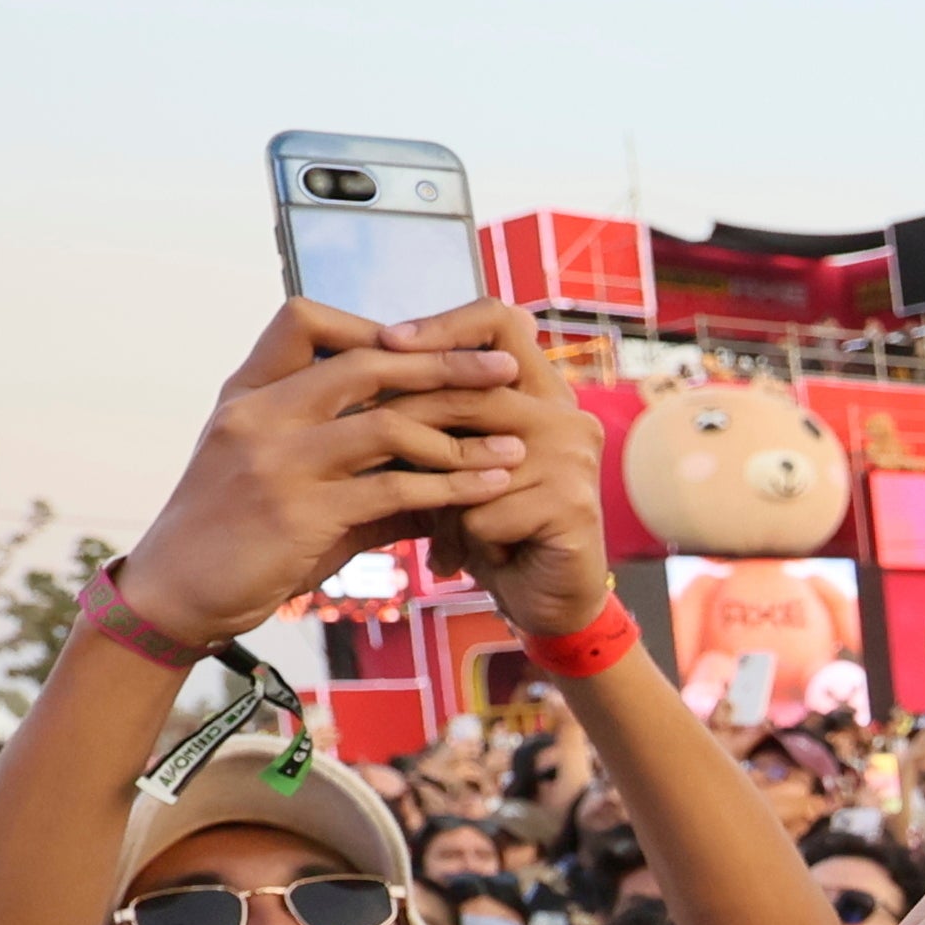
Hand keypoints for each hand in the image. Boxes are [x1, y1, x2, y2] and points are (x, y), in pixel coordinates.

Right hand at [108, 301, 540, 644]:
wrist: (174, 598)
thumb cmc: (235, 536)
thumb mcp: (279, 476)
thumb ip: (347, 455)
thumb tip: (438, 451)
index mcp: (246, 393)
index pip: (302, 319)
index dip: (369, 325)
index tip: (426, 345)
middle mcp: (257, 415)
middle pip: (366, 362)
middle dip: (445, 363)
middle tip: (506, 368)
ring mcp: (275, 462)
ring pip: (388, 423)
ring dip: (461, 431)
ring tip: (515, 441)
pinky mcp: (298, 514)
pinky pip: (392, 489)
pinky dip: (450, 486)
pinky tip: (489, 487)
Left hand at [373, 303, 621, 638]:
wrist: (544, 603)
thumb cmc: (491, 526)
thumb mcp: (456, 462)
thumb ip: (430, 416)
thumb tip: (348, 369)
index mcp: (541, 390)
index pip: (498, 321)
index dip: (442, 326)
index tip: (386, 342)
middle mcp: (568, 412)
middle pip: (475, 386)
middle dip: (411, 414)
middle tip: (361, 439)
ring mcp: (576, 457)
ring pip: (472, 453)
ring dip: (436, 491)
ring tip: (426, 519)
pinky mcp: (574, 506)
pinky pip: (484, 511)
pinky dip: (462, 539)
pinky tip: (470, 558)